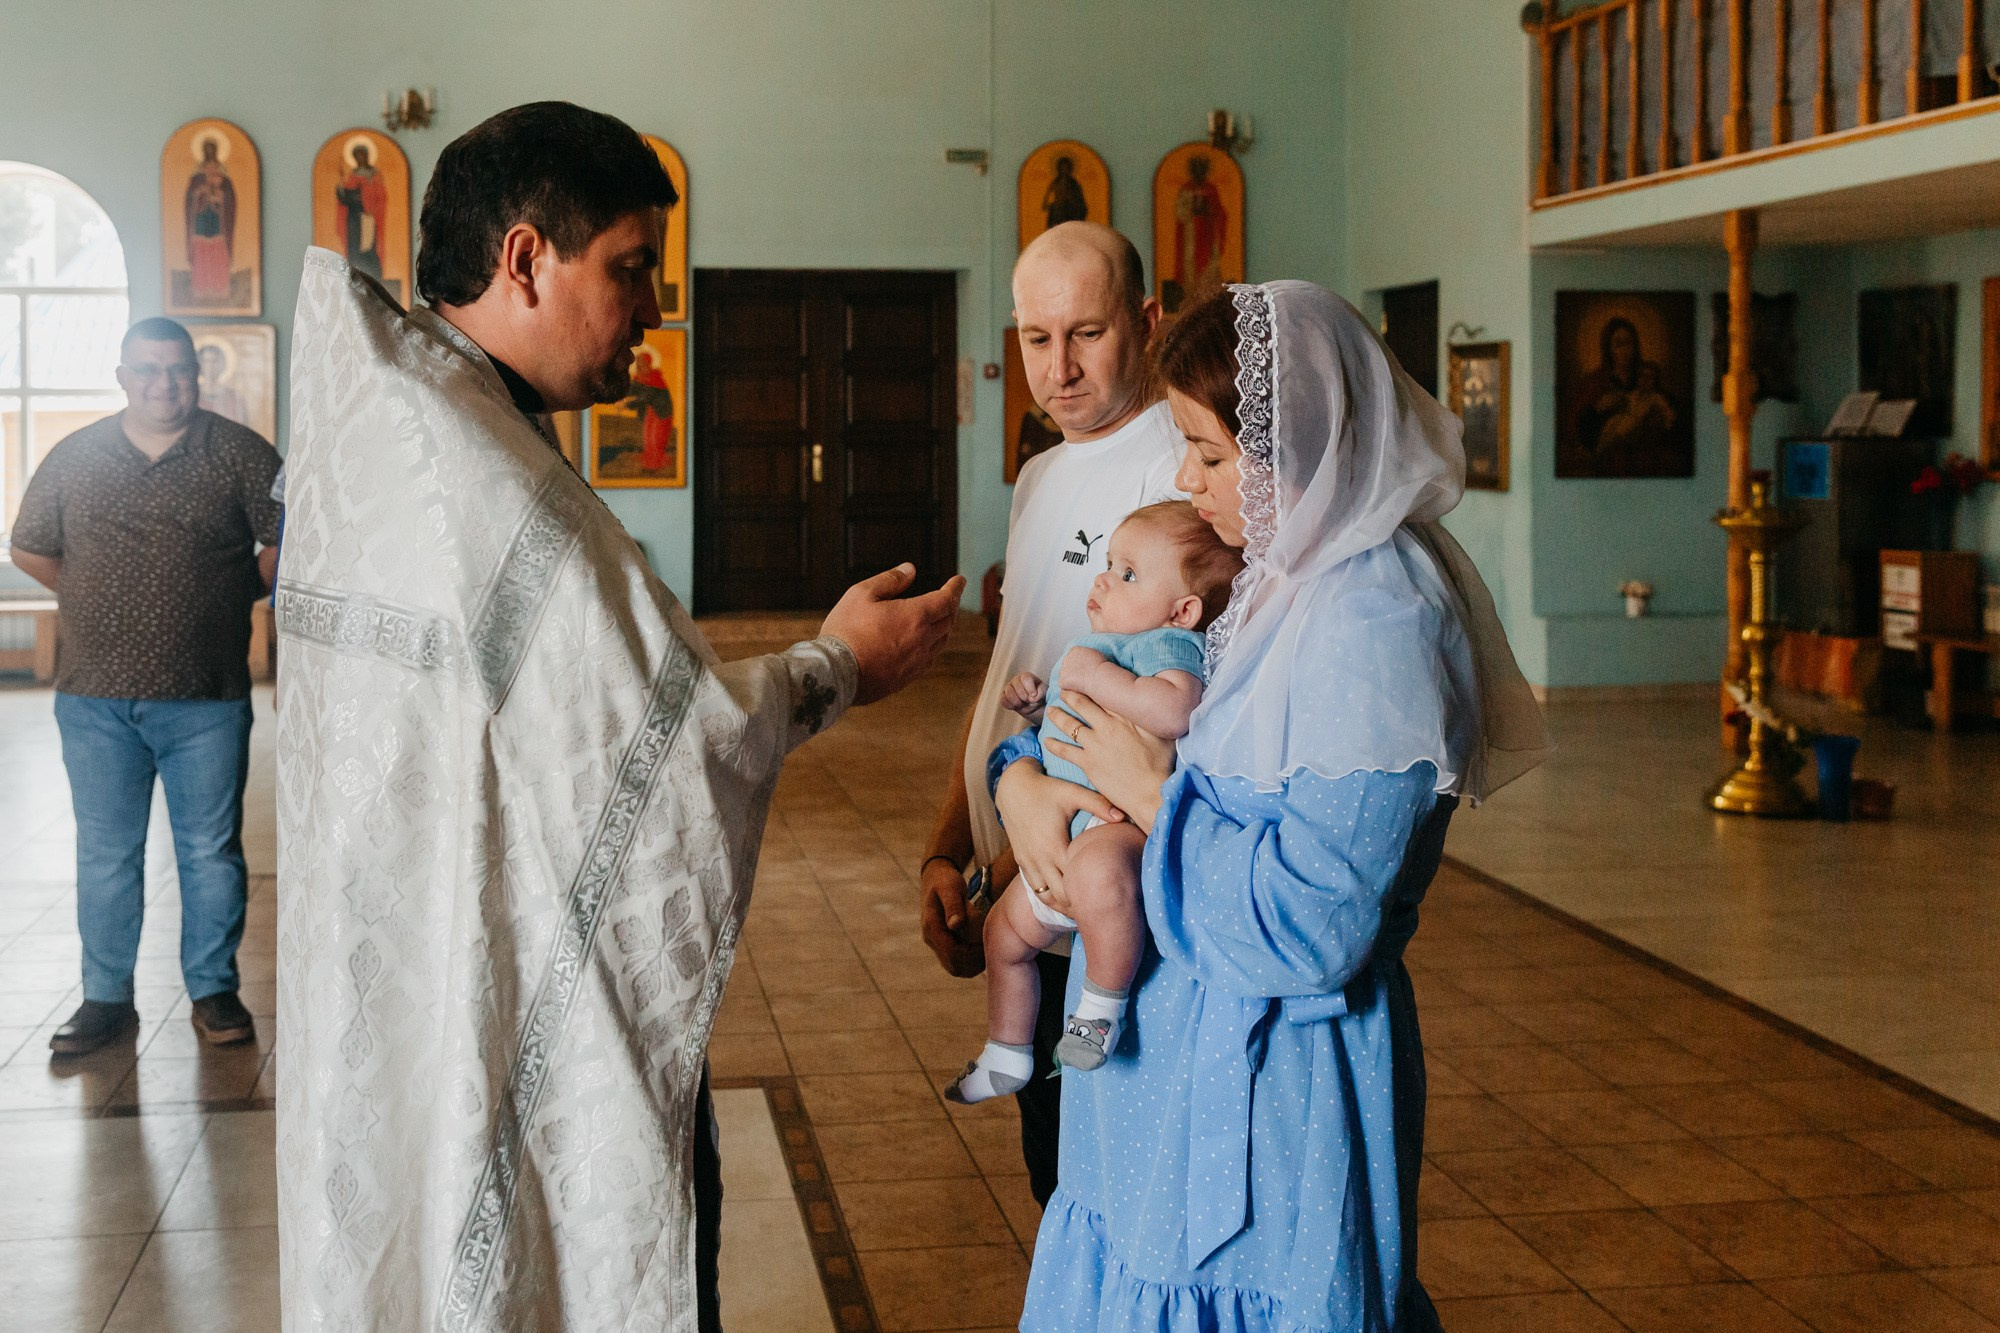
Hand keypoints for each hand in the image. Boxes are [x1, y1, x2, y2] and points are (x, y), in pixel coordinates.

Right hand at [821, 563, 967, 704]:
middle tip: (950, 598)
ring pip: (942, 642)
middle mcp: (922, 640)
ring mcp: (917, 662)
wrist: (836, 674)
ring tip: (942, 619)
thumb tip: (909, 570)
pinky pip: (929, 660)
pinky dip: (933, 647)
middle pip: (949, 620)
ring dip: (945, 627)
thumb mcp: (861, 594)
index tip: (959, 581)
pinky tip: (925, 645)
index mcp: (915, 617)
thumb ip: (889, 580)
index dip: (955, 588)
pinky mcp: (908, 678)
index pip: (947, 600)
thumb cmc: (846, 633)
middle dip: (951, 606)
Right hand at [918, 859, 984, 977]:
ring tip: (989, 948)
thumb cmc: (945, 880)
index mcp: (932, 928)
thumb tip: (956, 925)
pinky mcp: (944, 944)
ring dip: (974, 965)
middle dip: (975, 963)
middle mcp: (932, 939)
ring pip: (956, 968)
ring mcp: (937, 944)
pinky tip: (983, 947)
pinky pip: (957, 963)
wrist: (935, 878)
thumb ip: (953, 905)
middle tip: (992, 949)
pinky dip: (971, 961)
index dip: (972, 955)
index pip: (952, 954)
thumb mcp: (949, 887)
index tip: (989, 944)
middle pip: (954, 966)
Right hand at [993, 759, 1119, 902]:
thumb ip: (1098, 804)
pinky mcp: (1022, 861)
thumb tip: (1123, 816)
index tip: (1105, 897)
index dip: (1089, 891)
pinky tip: (1063, 896)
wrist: (1012, 788)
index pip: (1073, 881)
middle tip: (1097, 906)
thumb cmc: (1046, 790)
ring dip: (1061, 904)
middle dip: (1077, 904)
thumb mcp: (1072, 793)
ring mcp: (1028, 862)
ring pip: (1045, 896)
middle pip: (1059, 895)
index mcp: (1054, 846)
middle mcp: (1039, 859)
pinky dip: (1048, 896)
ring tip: (1080, 906)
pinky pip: (1035, 888)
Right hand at [1000, 672, 1045, 717]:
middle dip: (1024, 697)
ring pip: (1009, 693)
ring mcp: (1008, 688)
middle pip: (1017, 686)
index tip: (1034, 695)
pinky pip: (1003, 700)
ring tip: (1023, 704)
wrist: (1034, 707)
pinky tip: (1017, 707)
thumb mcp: (1044, 693)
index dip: (1030, 688)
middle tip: (1029, 701)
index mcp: (1027, 676)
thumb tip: (1032, 697)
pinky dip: (1010, 705)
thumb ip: (1041, 693)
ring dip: (1017, 702)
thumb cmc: (1039, 697)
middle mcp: (1016, 680)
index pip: (1026, 678)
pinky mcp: (1003, 696)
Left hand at [1044, 688, 1175, 833]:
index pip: (1103, 695)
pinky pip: (1064, 751)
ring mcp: (1094, 744)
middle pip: (1081, 705)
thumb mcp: (1161, 732)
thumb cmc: (1160, 764)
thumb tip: (1152, 704)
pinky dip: (1054, 745)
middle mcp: (1106, 726)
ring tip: (1051, 711)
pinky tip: (1046, 741)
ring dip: (1058, 716)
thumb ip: (1150, 717)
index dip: (1092, 687)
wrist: (1151, 791)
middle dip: (1070, 696)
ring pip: (1069, 724)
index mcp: (1124, 716)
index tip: (1085, 681)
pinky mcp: (1087, 762)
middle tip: (1063, 691)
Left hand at [1059, 645, 1106, 686]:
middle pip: (1066, 665)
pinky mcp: (1062, 681)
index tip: (1083, 669)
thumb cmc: (1101, 667)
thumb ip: (1086, 655)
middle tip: (1082, 678)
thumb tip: (1085, 661)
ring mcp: (1063, 670)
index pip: (1071, 655)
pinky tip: (1078, 689)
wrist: (1099, 677)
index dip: (1077, 663)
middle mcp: (1066, 658)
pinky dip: (1070, 688)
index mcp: (1075, 650)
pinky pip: (1064, 685)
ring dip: (1070, 679)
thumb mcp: (1095, 654)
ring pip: (1064, 675)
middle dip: (1072, 671)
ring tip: (1082, 683)